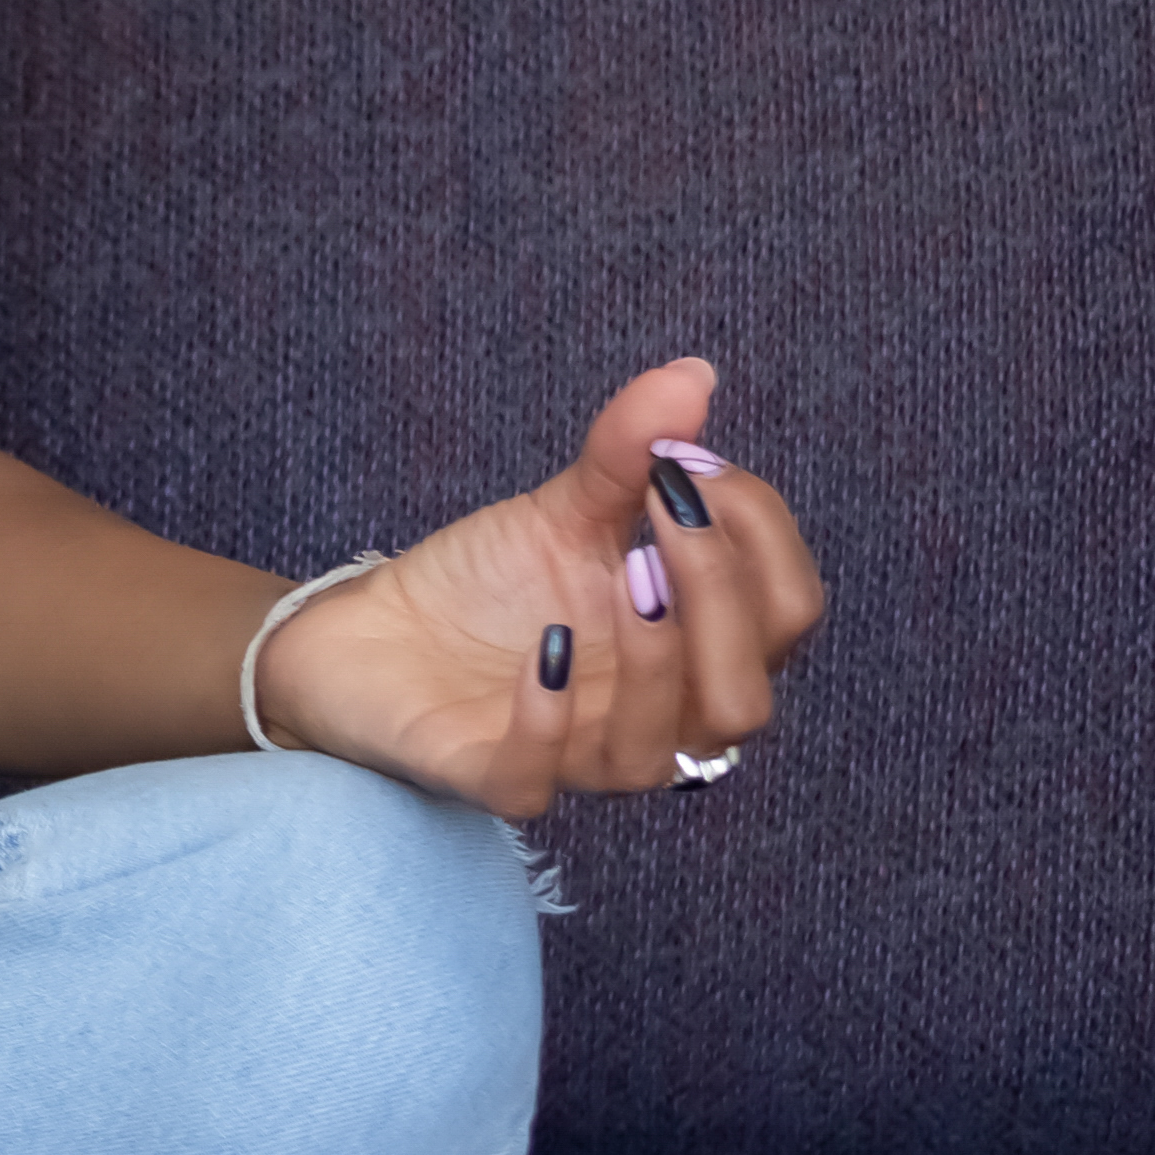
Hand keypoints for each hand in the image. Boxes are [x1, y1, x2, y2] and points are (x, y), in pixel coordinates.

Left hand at [258, 357, 826, 816]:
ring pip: (666, 751)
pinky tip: (545, 648)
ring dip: (657, 662)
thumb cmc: (488, 582)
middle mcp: (656, 714)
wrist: (367, 631)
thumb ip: (631, 452)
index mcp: (696, 647)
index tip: (690, 459)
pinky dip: (550, 717)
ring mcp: (579, 756)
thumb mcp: (562, 507)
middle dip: (721, 601)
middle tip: (664, 514)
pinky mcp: (494, 778)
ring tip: (622, 574)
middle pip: (746, 695)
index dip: (759, 536)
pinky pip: (540, 780)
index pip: (788, 612)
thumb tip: (693, 373)